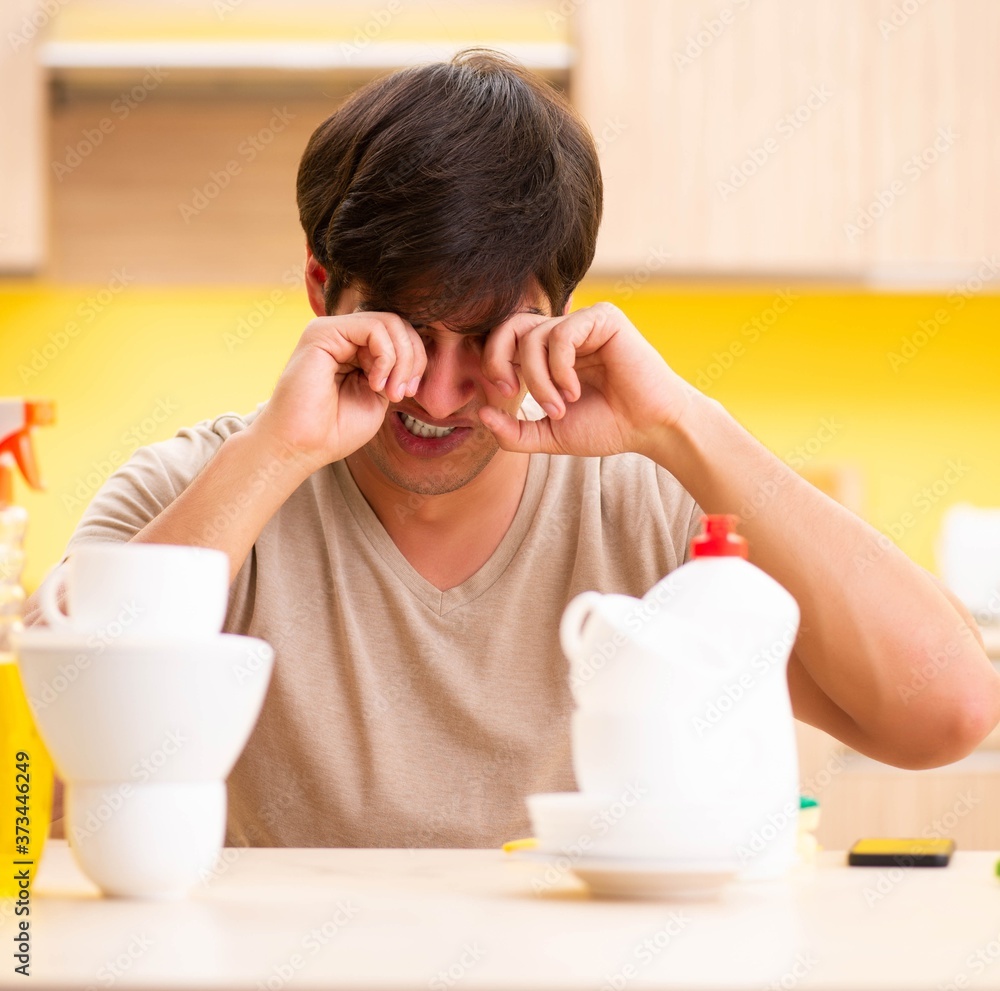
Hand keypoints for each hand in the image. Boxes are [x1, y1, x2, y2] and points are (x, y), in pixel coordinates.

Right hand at [248, 313, 425, 471]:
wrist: (302, 446)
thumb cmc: (336, 429)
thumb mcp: (379, 395)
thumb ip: (396, 369)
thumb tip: (417, 348)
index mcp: (356, 349)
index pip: (400, 334)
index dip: (416, 360)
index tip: (408, 393)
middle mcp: (343, 335)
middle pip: (398, 324)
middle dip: (413, 359)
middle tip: (402, 393)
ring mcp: (332, 331)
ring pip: (390, 322)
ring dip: (402, 360)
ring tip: (389, 391)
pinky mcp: (322, 331)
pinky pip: (374, 328)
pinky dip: (386, 356)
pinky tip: (375, 382)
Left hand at [478, 302, 695, 456]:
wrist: (650, 428)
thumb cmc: (606, 428)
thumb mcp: (550, 435)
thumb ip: (514, 432)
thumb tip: (481, 414)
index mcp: (548, 353)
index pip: (503, 339)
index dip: (493, 362)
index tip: (507, 395)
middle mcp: (564, 333)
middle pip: (509, 325)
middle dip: (498, 359)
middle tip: (512, 392)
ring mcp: (583, 323)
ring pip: (535, 336)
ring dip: (539, 379)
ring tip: (560, 406)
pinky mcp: (604, 318)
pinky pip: (561, 333)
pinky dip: (560, 368)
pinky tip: (575, 390)